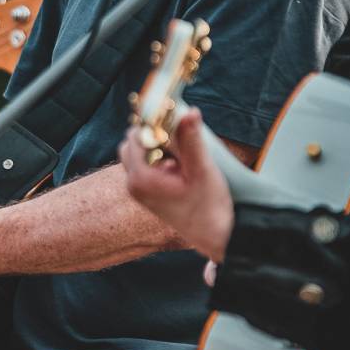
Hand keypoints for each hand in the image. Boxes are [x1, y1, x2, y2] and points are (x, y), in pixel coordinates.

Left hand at [118, 109, 234, 262]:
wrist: (216, 237)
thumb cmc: (210, 207)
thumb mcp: (203, 170)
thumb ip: (192, 140)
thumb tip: (189, 112)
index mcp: (141, 178)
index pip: (137, 135)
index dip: (155, 124)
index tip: (175, 118)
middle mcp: (133, 184)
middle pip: (133, 142)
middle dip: (154, 135)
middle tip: (181, 140)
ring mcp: (138, 190)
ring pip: (138, 153)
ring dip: (157, 146)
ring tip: (183, 155)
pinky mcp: (146, 193)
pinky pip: (146, 164)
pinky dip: (159, 157)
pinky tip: (181, 165)